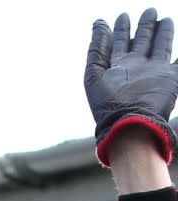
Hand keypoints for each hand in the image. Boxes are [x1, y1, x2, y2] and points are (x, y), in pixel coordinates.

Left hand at [85, 8, 177, 154]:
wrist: (130, 126)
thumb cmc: (109, 106)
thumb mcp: (94, 75)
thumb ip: (97, 48)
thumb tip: (98, 22)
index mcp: (119, 67)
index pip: (121, 42)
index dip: (122, 28)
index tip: (123, 15)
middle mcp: (137, 68)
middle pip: (143, 41)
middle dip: (145, 25)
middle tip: (149, 10)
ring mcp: (154, 73)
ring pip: (160, 47)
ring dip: (163, 33)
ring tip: (164, 19)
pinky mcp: (170, 80)